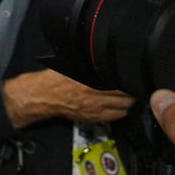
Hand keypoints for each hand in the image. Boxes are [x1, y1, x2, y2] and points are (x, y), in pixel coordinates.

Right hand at [3, 68, 134, 128]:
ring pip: (125, 107)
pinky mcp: (94, 118)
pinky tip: (117, 105)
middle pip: (126, 96)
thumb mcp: (72, 65)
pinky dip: (120, 111)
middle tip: (130, 86)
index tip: (129, 77)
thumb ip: (89, 63)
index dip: (128, 80)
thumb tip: (103, 56)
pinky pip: (117, 116)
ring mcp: (96, 109)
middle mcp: (95, 95)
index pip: (119, 83)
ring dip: (127, 102)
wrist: (44, 96)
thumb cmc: (56, 78)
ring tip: (125, 96)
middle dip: (130, 91)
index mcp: (90, 80)